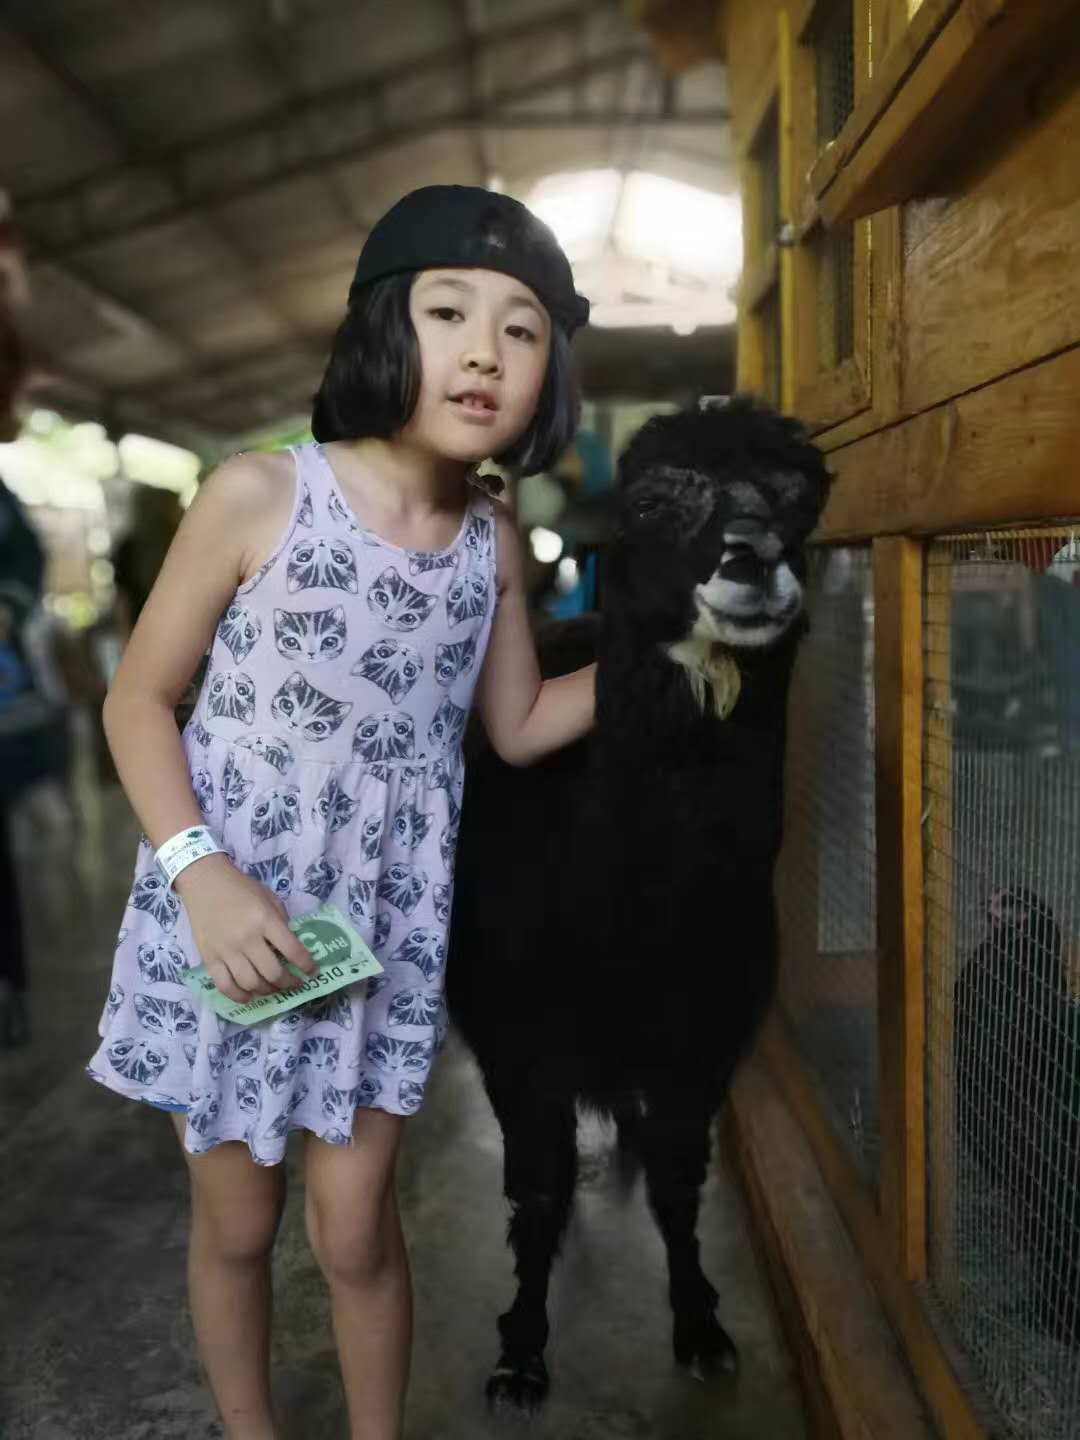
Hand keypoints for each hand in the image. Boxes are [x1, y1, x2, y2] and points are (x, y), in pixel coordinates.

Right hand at [175, 853, 317, 1003]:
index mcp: (265, 920)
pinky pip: (225, 985)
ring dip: (267, 991)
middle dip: (289, 983)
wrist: (204, 882)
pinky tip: (249, 997)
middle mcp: (247, 938)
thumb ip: (281, 922)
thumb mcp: (268, 898)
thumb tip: (289, 948)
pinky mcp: (209, 958)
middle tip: (295, 984)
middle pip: (272, 973)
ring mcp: (226, 950)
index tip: (313, 972)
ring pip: (250, 983)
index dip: (306, 965)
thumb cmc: (240, 888)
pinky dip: (239, 996)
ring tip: (274, 989)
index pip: (292, 950)